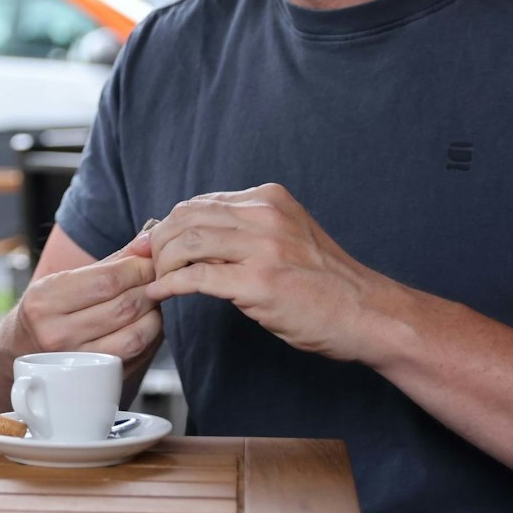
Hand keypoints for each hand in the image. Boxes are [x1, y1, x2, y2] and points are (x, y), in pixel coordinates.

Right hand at [14, 229, 163, 364]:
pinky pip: (137, 354)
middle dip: (149, 287)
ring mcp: (76, 361)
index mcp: (45, 300)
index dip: (138, 268)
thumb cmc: (49, 309)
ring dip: (154, 313)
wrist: (22, 352)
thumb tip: (150, 240)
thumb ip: (111, 260)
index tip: (149, 260)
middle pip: (124, 307)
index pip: (106, 280)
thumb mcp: (67, 280)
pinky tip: (146, 321)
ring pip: (135, 334)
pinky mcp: (94, 377)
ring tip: (151, 300)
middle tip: (156, 278)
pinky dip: (150, 334)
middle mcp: (56, 333)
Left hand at [146, 183, 393, 360]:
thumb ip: (245, 229)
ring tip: (156, 280)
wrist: (369, 313)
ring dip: (161, 263)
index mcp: (268, 199)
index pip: (199, 203)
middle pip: (185, 217)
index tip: (149, 243)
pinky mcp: (259, 282)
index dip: (167, 224)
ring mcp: (263, 248)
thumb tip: (191, 236)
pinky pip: (196, 277)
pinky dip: (169, 285)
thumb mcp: (287, 236)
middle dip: (156, 241)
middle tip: (144, 262)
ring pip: (186, 242)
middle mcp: (264, 215)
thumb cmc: (325, 282)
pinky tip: (161, 294)